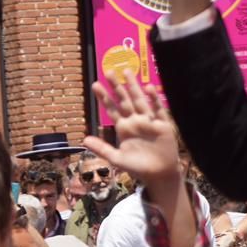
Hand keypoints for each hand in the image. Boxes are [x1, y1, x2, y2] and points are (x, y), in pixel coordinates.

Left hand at [84, 73, 179, 194]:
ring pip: (140, 100)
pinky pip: (158, 110)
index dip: (104, 97)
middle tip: (109, 71)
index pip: (112, 109)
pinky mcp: (163, 125)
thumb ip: (102, 148)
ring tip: (127, 72)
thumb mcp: (117, 159)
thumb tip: (84, 139)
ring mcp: (149, 121)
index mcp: (124, 128)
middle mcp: (135, 121)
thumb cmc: (137, 167)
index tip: (95, 84)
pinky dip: (154, 99)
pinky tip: (148, 88)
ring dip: (134, 87)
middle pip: (125, 100)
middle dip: (117, 86)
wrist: (158, 175)